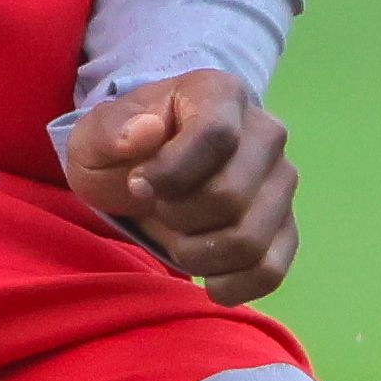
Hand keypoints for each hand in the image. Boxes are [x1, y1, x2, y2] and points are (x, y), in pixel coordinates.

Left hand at [62, 71, 298, 306]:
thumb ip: (111, 132)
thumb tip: (146, 132)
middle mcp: (266, 133)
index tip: (137, 186)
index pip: (215, 135)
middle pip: (229, 196)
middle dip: (178, 217)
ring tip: (178, 240)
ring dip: (199, 255)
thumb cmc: (124, 148)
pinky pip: (271, 269)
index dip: (171, 173)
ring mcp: (281, 182)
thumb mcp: (95, 136)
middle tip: (158, 210)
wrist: (149, 169)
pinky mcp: (285, 226)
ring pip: (250, 239)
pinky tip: (208, 279)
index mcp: (221, 95)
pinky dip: (234, 285)